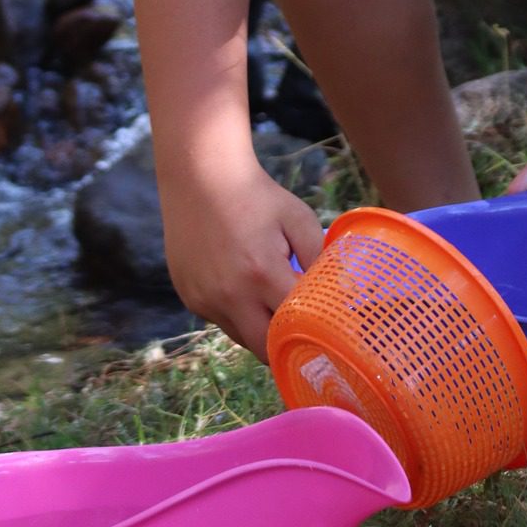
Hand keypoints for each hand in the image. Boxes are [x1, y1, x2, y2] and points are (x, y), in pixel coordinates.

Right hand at [157, 151, 324, 359]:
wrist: (203, 177)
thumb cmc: (258, 197)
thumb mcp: (299, 218)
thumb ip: (320, 258)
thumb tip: (337, 293)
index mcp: (262, 274)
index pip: (294, 328)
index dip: (312, 334)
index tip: (325, 337)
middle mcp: (229, 295)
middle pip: (263, 349)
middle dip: (284, 346)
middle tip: (300, 334)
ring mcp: (205, 299)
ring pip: (240, 337)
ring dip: (258, 329)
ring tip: (270, 301)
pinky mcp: (189, 298)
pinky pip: (220, 320)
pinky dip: (235, 314)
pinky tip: (241, 285)